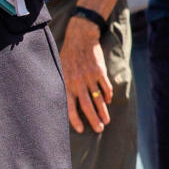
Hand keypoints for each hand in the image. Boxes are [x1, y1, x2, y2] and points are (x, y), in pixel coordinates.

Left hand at [60, 17, 112, 132]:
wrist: (81, 38)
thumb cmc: (68, 55)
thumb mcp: (60, 70)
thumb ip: (64, 86)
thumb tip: (65, 102)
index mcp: (67, 84)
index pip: (71, 107)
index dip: (76, 120)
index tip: (81, 130)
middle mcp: (78, 83)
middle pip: (87, 106)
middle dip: (94, 120)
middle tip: (99, 130)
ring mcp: (90, 77)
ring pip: (98, 99)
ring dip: (103, 111)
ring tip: (106, 121)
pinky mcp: (100, 71)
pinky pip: (105, 87)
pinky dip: (107, 95)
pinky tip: (108, 101)